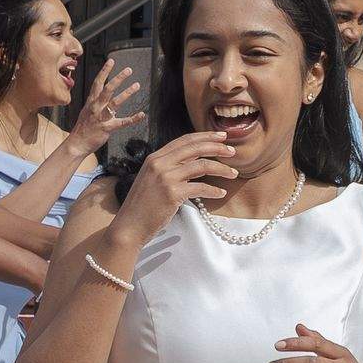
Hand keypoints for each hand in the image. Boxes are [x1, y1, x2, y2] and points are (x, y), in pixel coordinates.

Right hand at [67, 59, 143, 151]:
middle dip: (118, 78)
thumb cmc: (83, 128)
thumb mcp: (87, 111)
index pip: (98, 83)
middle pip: (107, 89)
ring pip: (115, 103)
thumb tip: (102, 95)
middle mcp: (96, 107)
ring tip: (137, 85)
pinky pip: (122, 122)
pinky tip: (142, 114)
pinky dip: (133, 118)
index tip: (111, 61)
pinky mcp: (106, 128)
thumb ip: (95, 103)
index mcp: (91, 102)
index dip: (104, 71)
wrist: (76, 143)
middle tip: (128, 70)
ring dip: (127, 93)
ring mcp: (101, 117)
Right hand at [109, 131, 236, 249]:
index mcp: (155, 157)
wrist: (129, 225)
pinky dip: (214, 190)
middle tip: (233, 151)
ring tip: (233, 173)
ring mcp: (166, 178)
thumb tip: (193, 162)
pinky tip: (221, 193)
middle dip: (217, 147)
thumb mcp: (152, 179)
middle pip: (195, 148)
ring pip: (202, 165)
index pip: (184, 140)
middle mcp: (160, 163)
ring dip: (221, 168)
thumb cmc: (143, 205)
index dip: (205, 136)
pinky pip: (200, 187)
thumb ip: (169, 168)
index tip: (221, 136)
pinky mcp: (172, 193)